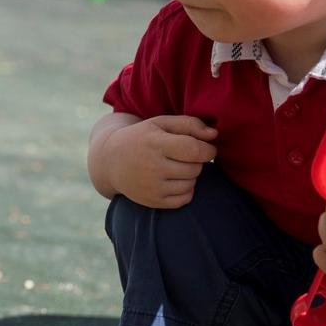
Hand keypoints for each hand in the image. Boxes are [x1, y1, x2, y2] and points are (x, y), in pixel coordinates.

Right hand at [101, 116, 217, 207]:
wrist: (110, 161)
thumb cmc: (142, 138)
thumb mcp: (160, 123)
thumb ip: (189, 124)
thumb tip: (214, 134)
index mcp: (155, 144)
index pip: (194, 150)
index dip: (208, 150)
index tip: (207, 148)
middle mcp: (152, 167)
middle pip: (195, 168)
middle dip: (197, 162)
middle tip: (185, 157)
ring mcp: (151, 186)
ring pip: (191, 184)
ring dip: (190, 175)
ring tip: (177, 167)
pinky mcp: (153, 201)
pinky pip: (185, 199)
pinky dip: (185, 190)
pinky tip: (173, 180)